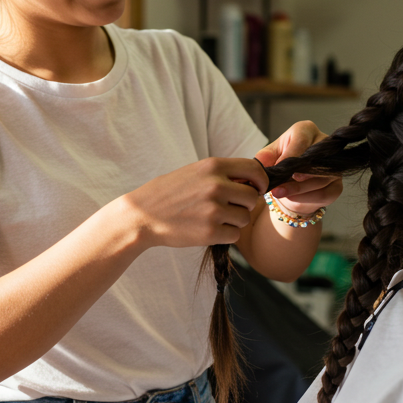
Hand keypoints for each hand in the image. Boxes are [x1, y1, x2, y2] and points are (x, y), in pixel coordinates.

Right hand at [121, 158, 268, 248]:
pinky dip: (226, 235)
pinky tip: (209, 230)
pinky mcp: (210, 232)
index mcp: (213, 166)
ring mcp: (214, 210)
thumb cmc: (168, 193)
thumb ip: (221, 174)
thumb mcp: (194, 172)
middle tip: (230, 208)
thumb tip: (252, 181)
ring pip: (245, 218)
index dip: (260, 181)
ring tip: (214, 219)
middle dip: (245, 205)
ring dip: (235, 221)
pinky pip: (234, 235)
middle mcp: (216, 186)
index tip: (256, 189)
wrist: (142, 215)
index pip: (254, 169)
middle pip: (253, 197)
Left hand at [254, 121, 343, 217]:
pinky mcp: (337, 185)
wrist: (292, 183)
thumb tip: (260, 163)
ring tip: (279, 193)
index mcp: (307, 130)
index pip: (301, 141)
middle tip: (277, 187)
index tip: (277, 169)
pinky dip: (306, 199)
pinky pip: (325, 194)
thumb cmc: (281, 163)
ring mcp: (334, 166)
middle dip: (293, 176)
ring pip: (319, 180)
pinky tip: (292, 199)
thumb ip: (265, 157)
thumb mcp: (270, 156)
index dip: (289, 156)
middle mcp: (325, 145)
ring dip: (297, 190)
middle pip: (313, 161)